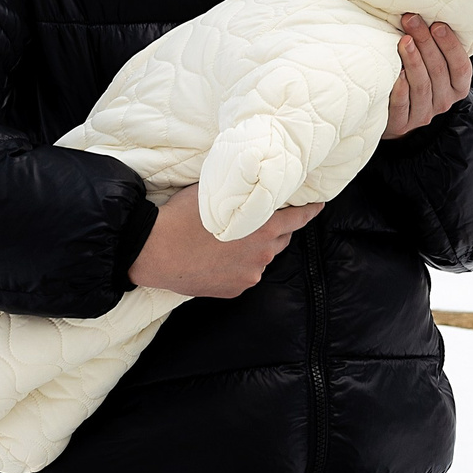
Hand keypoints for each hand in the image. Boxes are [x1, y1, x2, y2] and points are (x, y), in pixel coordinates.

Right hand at [129, 185, 320, 298]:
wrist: (155, 250)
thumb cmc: (182, 216)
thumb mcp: (217, 193)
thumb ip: (243, 192)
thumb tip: (252, 183)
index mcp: (264, 227)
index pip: (298, 218)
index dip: (309, 210)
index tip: (317, 206)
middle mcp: (262, 253)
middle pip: (280, 238)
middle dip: (274, 229)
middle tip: (258, 219)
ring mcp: (249, 274)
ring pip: (261, 258)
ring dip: (254, 248)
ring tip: (229, 240)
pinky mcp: (235, 289)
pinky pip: (245, 273)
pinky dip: (239, 265)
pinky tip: (218, 258)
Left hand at [386, 14, 471, 138]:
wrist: (394, 114)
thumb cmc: (415, 77)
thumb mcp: (432, 64)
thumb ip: (435, 45)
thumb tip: (424, 9)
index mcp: (457, 86)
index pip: (460, 66)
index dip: (450, 45)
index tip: (437, 24)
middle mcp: (444, 101)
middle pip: (438, 71)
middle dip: (425, 42)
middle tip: (411, 19)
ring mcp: (424, 114)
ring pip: (422, 86)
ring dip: (413, 61)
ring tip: (403, 40)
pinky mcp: (403, 124)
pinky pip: (403, 106)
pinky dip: (400, 89)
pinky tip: (396, 73)